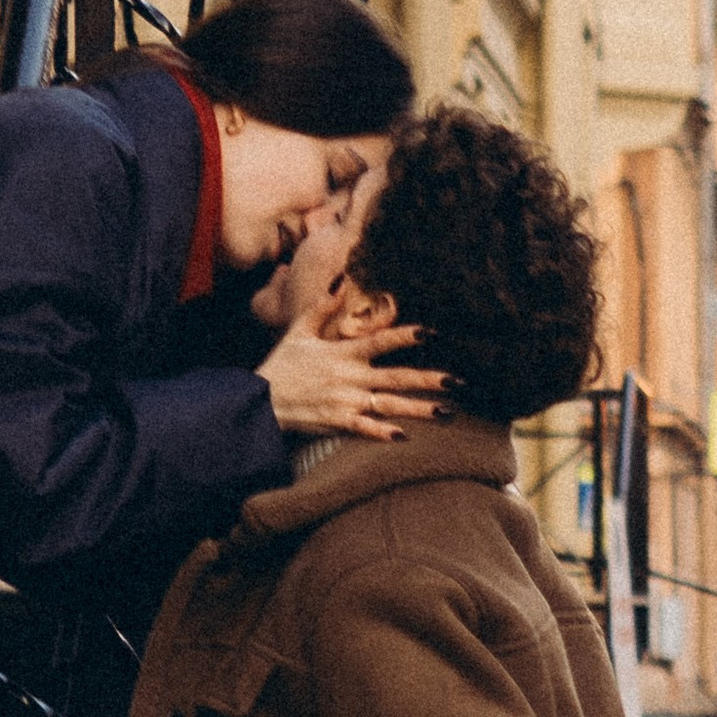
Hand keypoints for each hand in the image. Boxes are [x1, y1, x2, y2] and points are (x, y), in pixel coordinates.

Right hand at [258, 301, 449, 441]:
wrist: (258, 402)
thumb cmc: (281, 366)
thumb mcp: (299, 331)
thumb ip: (322, 307)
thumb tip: (341, 280)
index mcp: (342, 353)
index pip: (380, 341)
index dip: (407, 336)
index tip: (432, 332)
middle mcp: (349, 377)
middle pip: (396, 377)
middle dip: (428, 380)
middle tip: (458, 382)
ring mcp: (345, 402)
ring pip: (389, 405)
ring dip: (419, 409)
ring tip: (446, 412)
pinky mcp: (337, 422)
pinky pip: (365, 429)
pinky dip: (383, 433)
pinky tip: (405, 436)